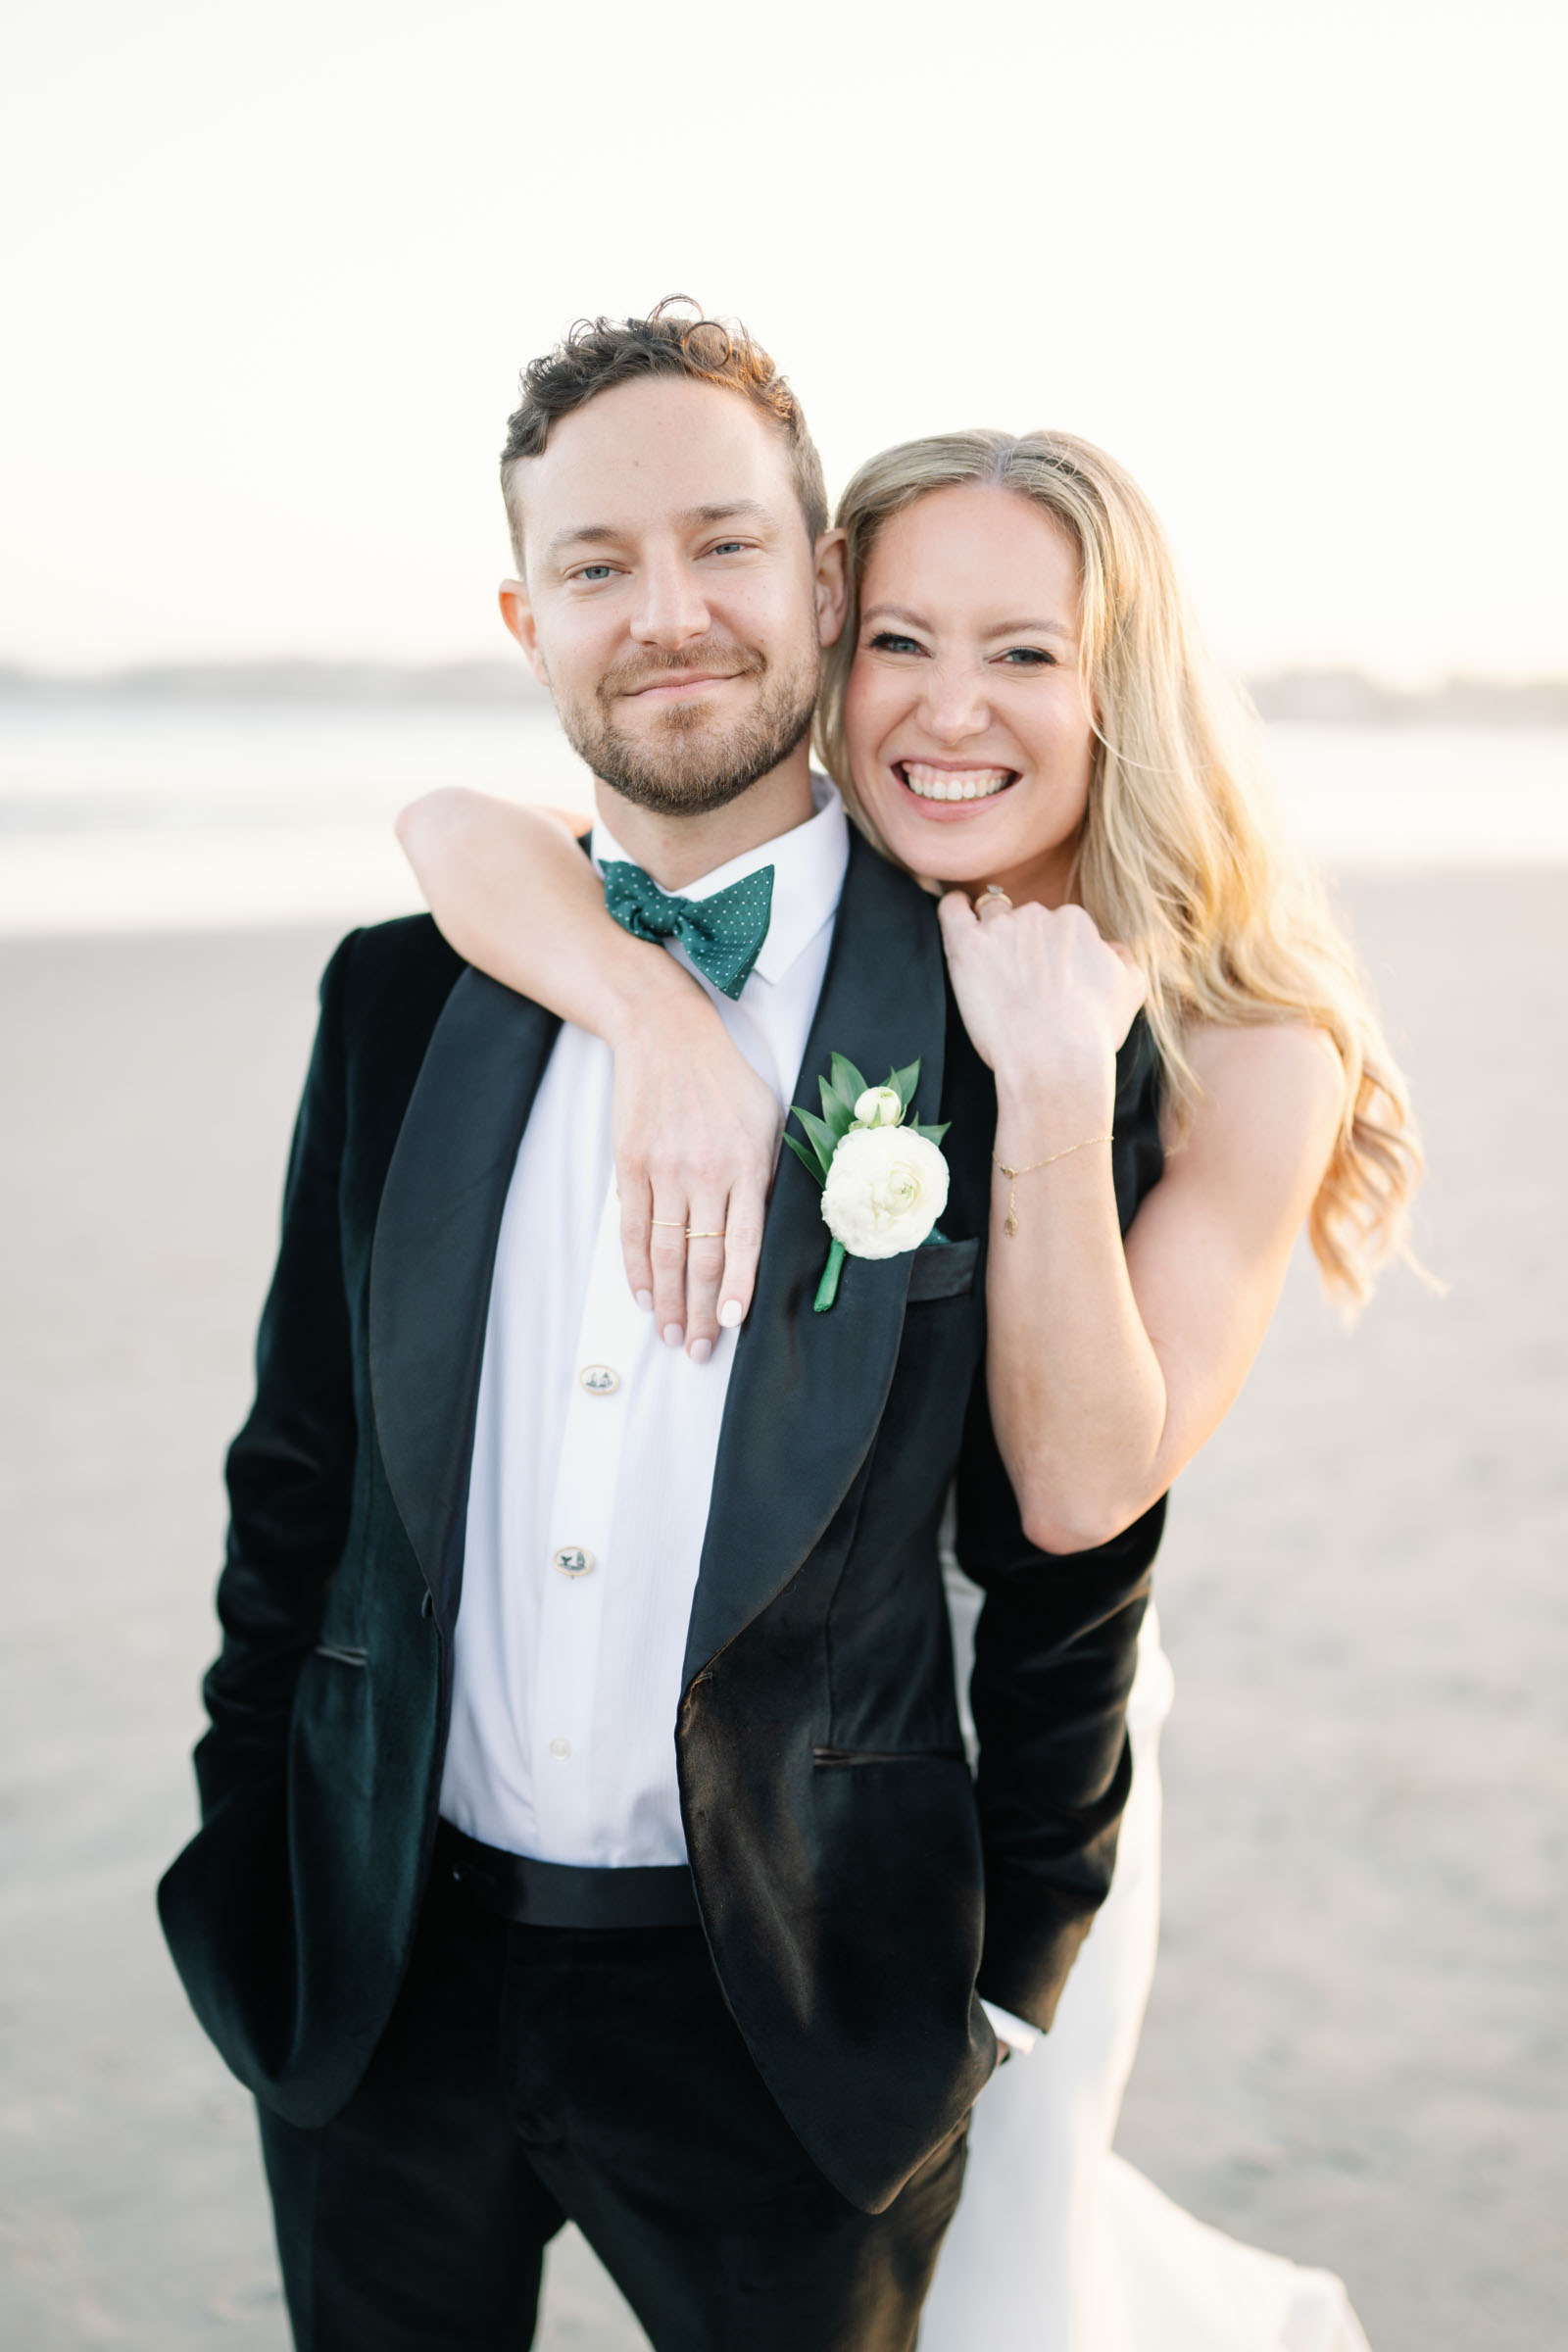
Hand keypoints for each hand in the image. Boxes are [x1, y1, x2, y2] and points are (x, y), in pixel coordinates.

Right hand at [611, 997, 781, 1357]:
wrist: (666, 1034)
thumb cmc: (724, 1078)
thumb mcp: (767, 1119)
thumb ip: (769, 1174)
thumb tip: (767, 1231)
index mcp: (749, 1163)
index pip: (745, 1242)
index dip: (737, 1288)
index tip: (731, 1324)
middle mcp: (707, 1172)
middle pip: (702, 1257)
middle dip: (701, 1311)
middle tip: (698, 1350)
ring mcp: (665, 1169)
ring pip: (665, 1251)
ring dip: (667, 1300)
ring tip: (670, 1333)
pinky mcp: (631, 1164)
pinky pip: (633, 1228)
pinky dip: (635, 1267)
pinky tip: (642, 1294)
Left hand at [937, 890, 1145, 1129]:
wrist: (1055, 1060)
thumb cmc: (1093, 1033)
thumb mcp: (1131, 989)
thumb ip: (1124, 958)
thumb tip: (1110, 947)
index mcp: (1075, 922)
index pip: (1060, 924)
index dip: (1054, 951)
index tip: (1048, 978)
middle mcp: (1038, 916)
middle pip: (1026, 918)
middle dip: (1023, 942)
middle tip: (1021, 982)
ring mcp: (1000, 928)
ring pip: (991, 913)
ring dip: (990, 929)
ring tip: (988, 959)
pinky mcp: (966, 945)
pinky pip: (952, 909)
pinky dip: (954, 908)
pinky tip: (958, 912)